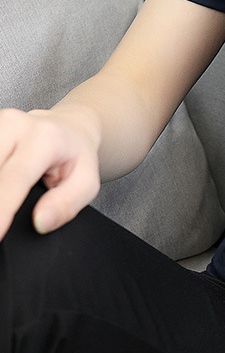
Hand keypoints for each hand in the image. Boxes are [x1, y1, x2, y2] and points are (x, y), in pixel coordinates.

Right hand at [0, 106, 100, 240]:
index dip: (1, 210)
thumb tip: (41, 222)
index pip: (14, 178)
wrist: (68, 128)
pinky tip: (0, 191)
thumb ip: (67, 203)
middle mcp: (16, 125)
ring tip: (3, 209)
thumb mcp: (87, 182)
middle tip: (1, 228)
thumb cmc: (74, 156)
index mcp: (45, 139)